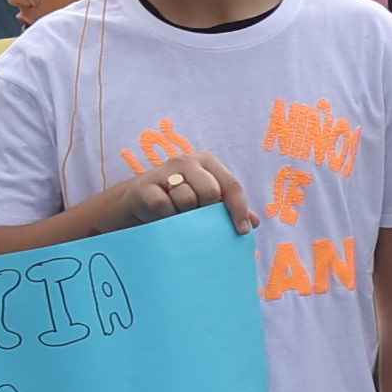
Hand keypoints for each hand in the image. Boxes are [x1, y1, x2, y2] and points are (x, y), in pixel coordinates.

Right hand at [96, 152, 254, 237]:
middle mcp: (186, 161)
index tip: (242, 230)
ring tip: (178, 216)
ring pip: (187, 199)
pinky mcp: (144, 186)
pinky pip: (163, 205)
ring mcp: (163, 171)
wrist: (136, 203)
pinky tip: (162, 218)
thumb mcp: (205, 202)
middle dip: (207, 210)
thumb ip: (228, 208)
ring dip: (184, 214)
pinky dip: (166, 216)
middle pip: (210, 191)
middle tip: (198, 218)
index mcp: (206, 161)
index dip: (239, 209)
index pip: (231, 185)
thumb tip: (254, 222)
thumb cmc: (177, 201)